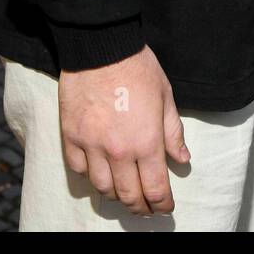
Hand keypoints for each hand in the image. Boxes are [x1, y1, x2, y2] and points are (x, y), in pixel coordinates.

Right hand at [59, 44, 189, 215]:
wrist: (101, 45)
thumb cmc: (137, 67)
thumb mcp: (166, 96)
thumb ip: (173, 132)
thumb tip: (182, 159)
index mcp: (147, 143)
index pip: (156, 190)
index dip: (162, 205)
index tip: (165, 207)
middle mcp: (119, 151)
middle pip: (129, 196)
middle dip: (141, 207)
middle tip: (146, 208)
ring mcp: (92, 145)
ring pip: (103, 188)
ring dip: (115, 195)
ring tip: (123, 191)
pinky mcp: (71, 135)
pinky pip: (78, 169)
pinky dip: (89, 175)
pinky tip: (98, 170)